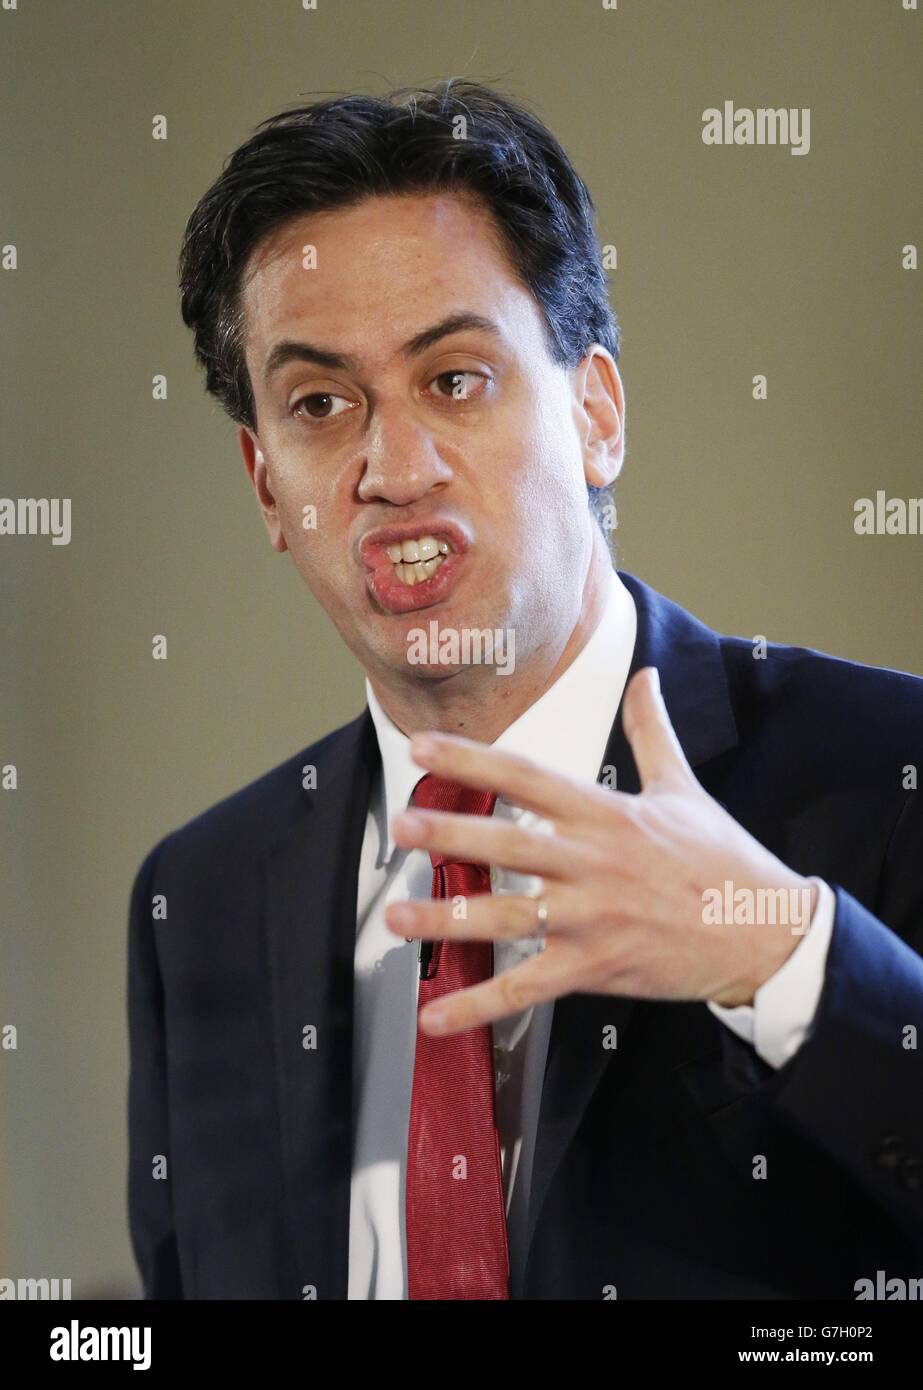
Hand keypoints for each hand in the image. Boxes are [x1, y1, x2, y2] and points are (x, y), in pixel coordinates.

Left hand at [385, 666, 817, 1035]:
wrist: (766, 932)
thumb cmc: (723, 861)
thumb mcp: (685, 788)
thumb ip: (651, 730)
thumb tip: (647, 677)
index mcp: (607, 814)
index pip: (528, 776)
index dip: (473, 759)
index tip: (423, 747)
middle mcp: (592, 863)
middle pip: (509, 843)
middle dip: (450, 834)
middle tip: (401, 826)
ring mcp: (591, 919)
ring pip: (506, 917)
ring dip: (448, 919)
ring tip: (398, 920)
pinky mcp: (594, 968)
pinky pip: (526, 989)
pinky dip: (478, 1005)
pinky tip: (436, 1016)